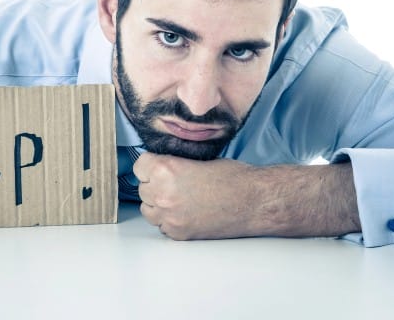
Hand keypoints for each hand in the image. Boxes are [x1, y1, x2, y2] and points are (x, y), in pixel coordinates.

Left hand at [134, 152, 263, 239]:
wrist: (254, 202)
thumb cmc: (233, 177)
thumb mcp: (199, 159)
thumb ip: (175, 164)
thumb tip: (161, 166)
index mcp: (166, 170)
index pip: (139, 165)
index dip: (150, 164)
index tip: (158, 165)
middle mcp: (162, 194)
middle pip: (142, 187)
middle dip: (155, 184)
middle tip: (174, 182)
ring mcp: (169, 217)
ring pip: (147, 209)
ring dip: (158, 203)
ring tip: (178, 198)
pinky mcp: (178, 234)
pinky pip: (161, 225)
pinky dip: (169, 219)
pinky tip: (187, 212)